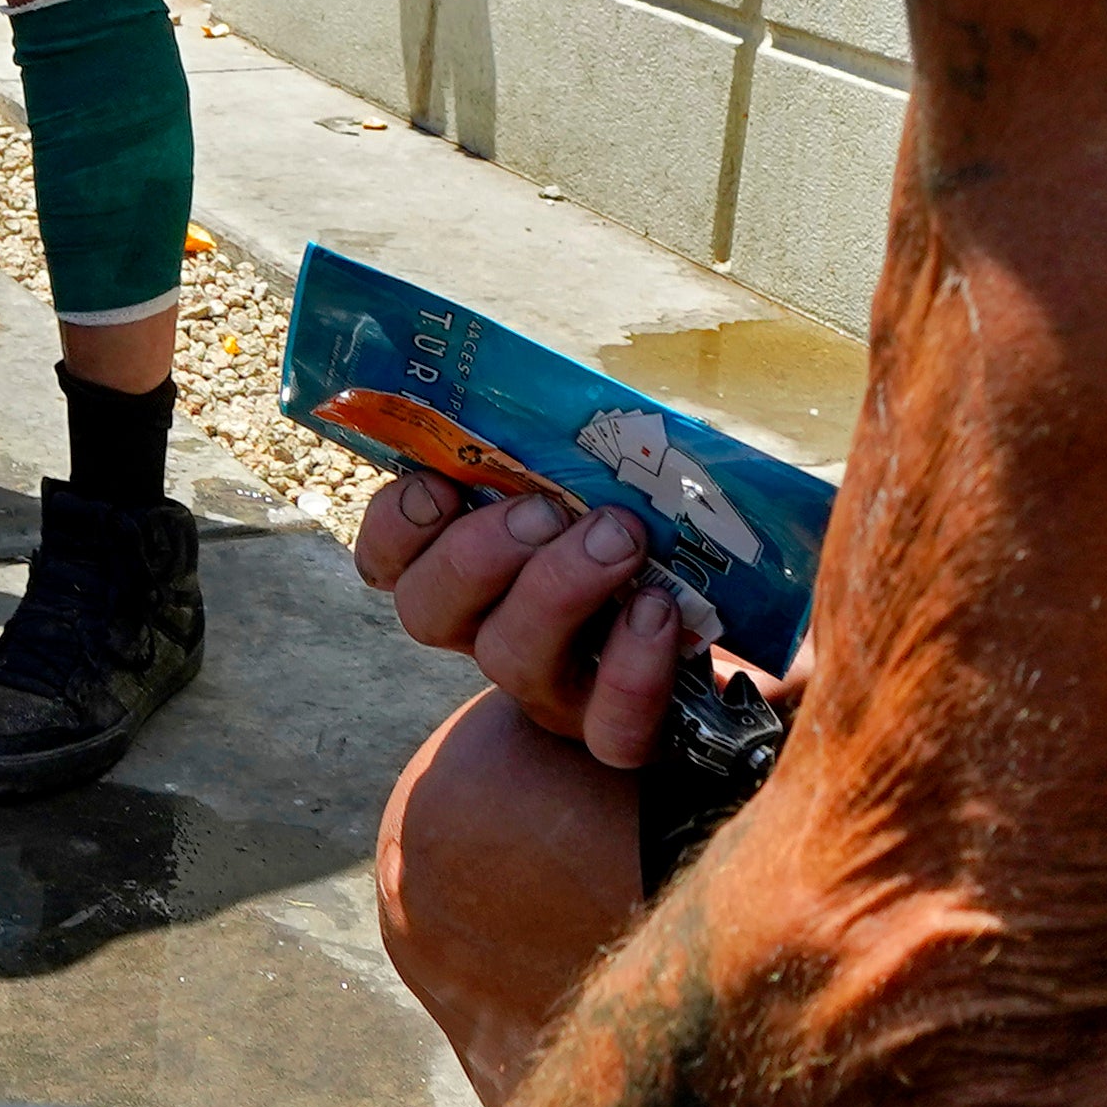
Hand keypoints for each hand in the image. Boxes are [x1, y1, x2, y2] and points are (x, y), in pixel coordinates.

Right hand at [356, 473, 737, 772]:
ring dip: (556, 587)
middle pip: (429, 611)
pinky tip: (661, 614)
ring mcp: (551, 690)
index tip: (437, 484)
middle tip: (541, 507)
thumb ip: (568, 441)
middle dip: (475, 551)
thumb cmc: (647, 532)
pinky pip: (611, 726)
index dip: (394, 527)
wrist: (716, 631)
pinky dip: (632, 669)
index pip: (390, 560)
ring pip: (509, 658)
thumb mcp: (601, 479)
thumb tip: (559, 373)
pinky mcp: (618, 733)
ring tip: (619, 537)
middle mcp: (491, 632)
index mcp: (470, 570)